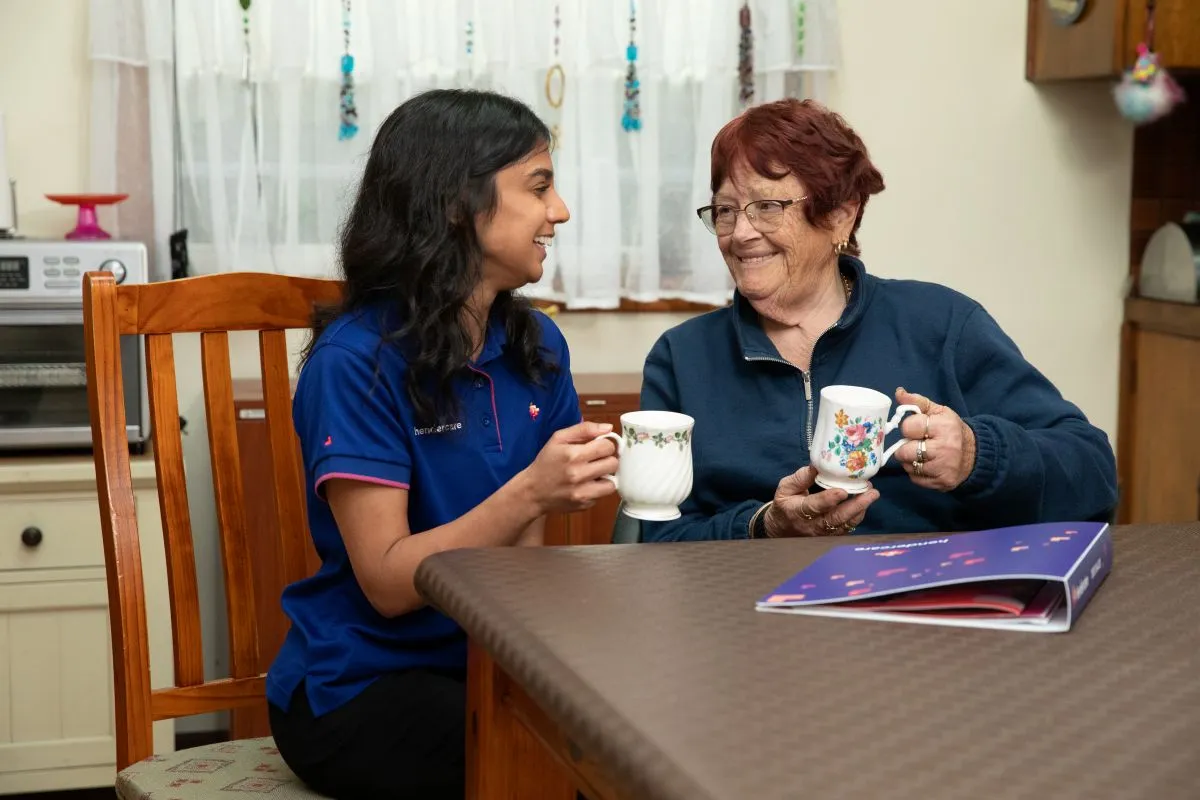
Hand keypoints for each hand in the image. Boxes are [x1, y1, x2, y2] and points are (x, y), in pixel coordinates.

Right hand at [524, 421, 618, 513]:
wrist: (533, 490)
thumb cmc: (546, 462)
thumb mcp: (559, 438)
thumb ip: (584, 429)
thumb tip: (608, 428)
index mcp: (573, 455)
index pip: (608, 447)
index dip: (605, 445)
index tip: (598, 448)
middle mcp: (579, 474)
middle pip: (613, 464)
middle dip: (607, 460)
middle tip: (596, 461)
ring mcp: (582, 492)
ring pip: (612, 483)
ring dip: (605, 477)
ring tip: (593, 474)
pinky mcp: (584, 504)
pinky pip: (602, 495)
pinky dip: (597, 490)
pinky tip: (585, 485)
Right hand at [763, 466, 879, 536]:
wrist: (782, 529)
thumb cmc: (785, 505)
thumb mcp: (785, 488)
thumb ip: (800, 478)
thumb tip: (817, 465)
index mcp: (797, 511)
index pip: (814, 506)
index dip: (828, 500)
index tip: (842, 491)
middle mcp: (811, 525)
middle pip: (836, 518)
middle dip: (855, 505)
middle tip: (871, 493)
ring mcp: (822, 533)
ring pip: (844, 525)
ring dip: (860, 510)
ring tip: (871, 495)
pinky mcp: (830, 536)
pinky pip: (847, 528)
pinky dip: (857, 517)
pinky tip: (864, 504)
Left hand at [893, 387, 976, 491]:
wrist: (975, 454)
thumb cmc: (951, 430)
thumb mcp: (939, 412)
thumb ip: (917, 401)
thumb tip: (899, 392)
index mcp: (944, 426)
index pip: (908, 427)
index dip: (908, 428)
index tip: (916, 429)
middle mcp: (945, 448)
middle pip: (904, 451)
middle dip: (905, 447)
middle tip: (916, 444)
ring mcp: (943, 467)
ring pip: (908, 466)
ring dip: (910, 461)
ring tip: (921, 454)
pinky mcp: (942, 482)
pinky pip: (915, 479)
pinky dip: (917, 472)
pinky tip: (927, 465)